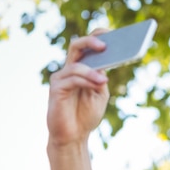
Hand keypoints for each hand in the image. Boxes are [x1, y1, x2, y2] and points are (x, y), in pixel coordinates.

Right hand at [46, 31, 109, 147]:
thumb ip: (101, 80)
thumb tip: (104, 68)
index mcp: (82, 68)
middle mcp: (69, 69)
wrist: (74, 136)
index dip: (97, 36)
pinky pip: (72, 80)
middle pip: (76, 46)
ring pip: (76, 65)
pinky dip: (86, 81)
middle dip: (91, 42)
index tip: (113, 33)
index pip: (87, 46)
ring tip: (105, 79)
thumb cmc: (86, 115)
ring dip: (92, 71)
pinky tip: (97, 84)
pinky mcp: (56, 89)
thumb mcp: (100, 94)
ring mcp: (61, 78)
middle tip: (105, 45)